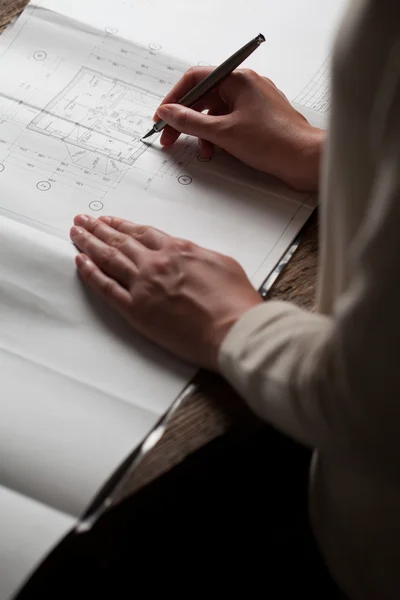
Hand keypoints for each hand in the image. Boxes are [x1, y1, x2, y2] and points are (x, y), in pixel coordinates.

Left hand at [70, 214, 261, 370]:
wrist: (233, 329)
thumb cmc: (236, 301)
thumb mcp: (223, 264)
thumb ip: (199, 256)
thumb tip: (188, 254)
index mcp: (178, 249)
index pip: (142, 233)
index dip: (123, 225)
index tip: (110, 221)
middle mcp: (156, 262)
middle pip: (120, 241)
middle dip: (99, 229)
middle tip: (83, 221)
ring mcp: (143, 285)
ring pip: (109, 258)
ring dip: (89, 243)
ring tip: (75, 234)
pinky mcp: (136, 310)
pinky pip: (106, 287)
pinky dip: (90, 273)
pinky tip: (80, 262)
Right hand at [155, 67, 324, 191]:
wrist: (306, 159)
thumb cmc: (274, 142)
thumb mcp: (223, 133)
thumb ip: (190, 122)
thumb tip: (169, 113)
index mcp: (238, 78)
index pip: (196, 79)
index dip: (175, 99)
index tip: (163, 117)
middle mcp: (247, 85)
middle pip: (205, 97)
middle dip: (187, 120)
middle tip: (171, 138)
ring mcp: (255, 102)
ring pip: (217, 113)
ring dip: (204, 132)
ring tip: (203, 151)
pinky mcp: (260, 119)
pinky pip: (231, 122)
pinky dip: (220, 136)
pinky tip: (219, 151)